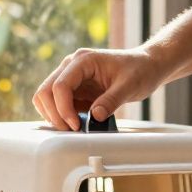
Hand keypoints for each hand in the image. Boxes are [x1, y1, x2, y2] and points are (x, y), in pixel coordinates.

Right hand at [31, 46, 169, 129]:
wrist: (146, 66)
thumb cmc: (139, 70)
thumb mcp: (129, 86)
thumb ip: (111, 101)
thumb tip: (95, 117)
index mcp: (82, 61)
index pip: (60, 85)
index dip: (63, 109)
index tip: (76, 125)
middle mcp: (71, 66)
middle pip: (45, 91)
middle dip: (54, 114)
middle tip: (72, 130)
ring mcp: (70, 77)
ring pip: (46, 98)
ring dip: (55, 115)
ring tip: (74, 128)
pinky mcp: (74, 89)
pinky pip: (57, 104)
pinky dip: (62, 116)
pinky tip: (78, 123)